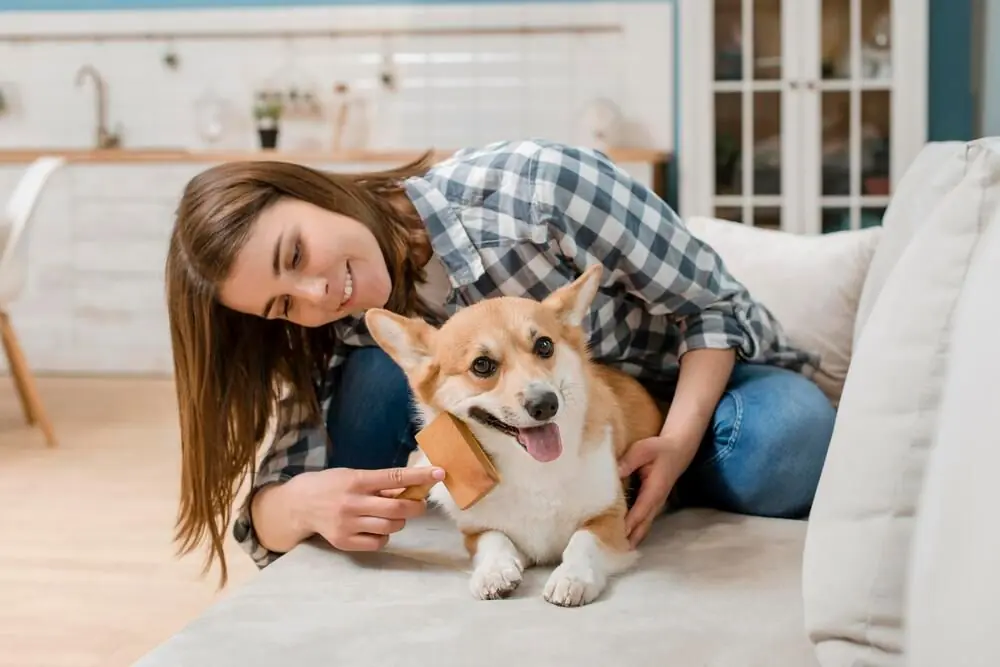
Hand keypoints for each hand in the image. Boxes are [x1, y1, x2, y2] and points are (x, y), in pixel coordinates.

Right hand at [290, 465, 444, 551]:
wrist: (299, 504)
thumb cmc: (332, 485)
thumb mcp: (354, 476)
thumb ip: (380, 484)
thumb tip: (411, 488)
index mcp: (356, 481)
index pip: (395, 477)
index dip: (419, 476)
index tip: (439, 473)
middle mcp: (352, 503)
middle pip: (397, 508)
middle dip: (415, 507)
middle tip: (419, 504)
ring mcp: (347, 524)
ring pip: (390, 527)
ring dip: (400, 522)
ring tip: (394, 516)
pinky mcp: (344, 542)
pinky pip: (377, 543)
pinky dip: (384, 536)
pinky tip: (377, 528)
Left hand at [617, 436, 685, 547]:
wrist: (678, 449)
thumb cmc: (659, 449)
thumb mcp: (643, 449)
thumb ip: (629, 461)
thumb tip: (616, 472)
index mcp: (654, 490)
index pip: (640, 511)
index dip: (629, 524)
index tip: (617, 536)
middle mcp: (656, 501)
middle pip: (642, 525)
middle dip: (630, 538)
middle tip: (614, 552)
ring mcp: (656, 504)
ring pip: (644, 526)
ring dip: (632, 538)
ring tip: (617, 550)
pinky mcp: (653, 503)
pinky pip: (643, 521)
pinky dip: (635, 530)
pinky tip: (625, 538)